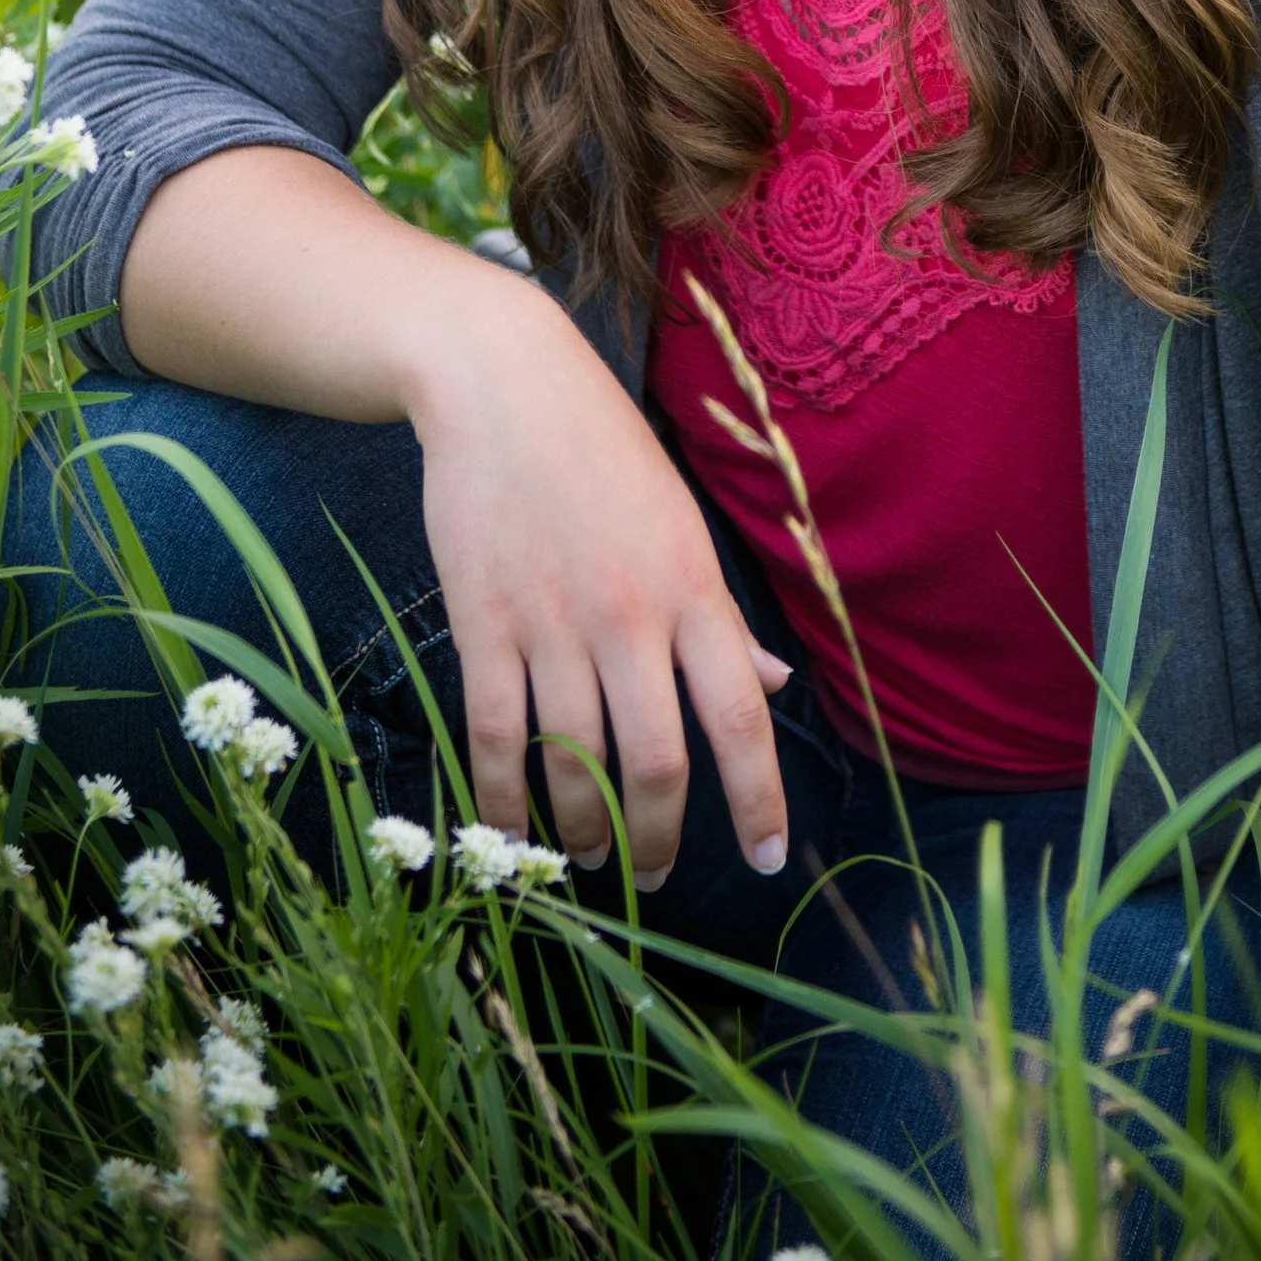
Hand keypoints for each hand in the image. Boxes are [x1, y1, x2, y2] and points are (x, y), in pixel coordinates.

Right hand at [412, 267, 791, 886]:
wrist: (503, 383)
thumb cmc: (603, 450)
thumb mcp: (682, 521)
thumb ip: (723, 616)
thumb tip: (776, 687)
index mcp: (694, 587)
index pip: (742, 715)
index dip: (759, 799)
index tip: (766, 860)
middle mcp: (632, 614)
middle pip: (657, 760)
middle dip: (658, 838)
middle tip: (652, 877)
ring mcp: (554, 621)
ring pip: (575, 760)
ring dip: (583, 828)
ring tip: (587, 859)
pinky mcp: (484, 621)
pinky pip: (497, 733)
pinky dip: (504, 795)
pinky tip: (512, 828)